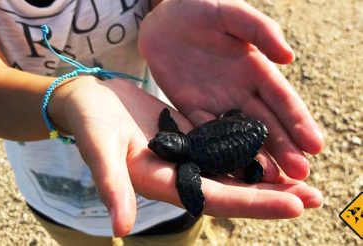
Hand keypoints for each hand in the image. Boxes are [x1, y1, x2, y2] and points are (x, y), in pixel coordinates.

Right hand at [49, 76, 321, 236]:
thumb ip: (112, 186)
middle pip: (232, 188)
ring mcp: (186, 153)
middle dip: (272, 194)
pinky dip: (247, 146)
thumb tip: (119, 228)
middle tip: (314, 197)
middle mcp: (179, 173)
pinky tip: (271, 144)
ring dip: (266, 172)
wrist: (89, 100)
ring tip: (302, 174)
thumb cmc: (90, 124)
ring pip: (232, 167)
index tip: (293, 206)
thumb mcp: (100, 151)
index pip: (215, 198)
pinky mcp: (188, 133)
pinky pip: (223, 142)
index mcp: (163, 182)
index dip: (253, 203)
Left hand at [139, 0, 323, 179]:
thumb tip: (288, 57)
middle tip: (300, 172)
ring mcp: (216, 103)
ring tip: (271, 178)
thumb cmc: (200, 9)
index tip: (314, 145)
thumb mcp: (232, 14)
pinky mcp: (190, 108)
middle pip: (265, 124)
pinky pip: (204, 132)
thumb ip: (260, 31)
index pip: (282, 100)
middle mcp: (240, 92)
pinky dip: (217, 150)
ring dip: (255, 156)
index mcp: (256, 70)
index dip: (298, 122)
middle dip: (284, 147)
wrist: (163, 19)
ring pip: (239, 135)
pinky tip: (229, 167)